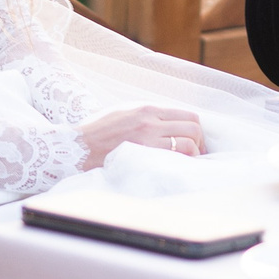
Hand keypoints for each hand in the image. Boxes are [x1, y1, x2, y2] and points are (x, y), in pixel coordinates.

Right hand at [78, 106, 203, 168]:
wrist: (78, 147)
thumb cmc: (99, 132)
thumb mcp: (125, 112)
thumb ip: (148, 115)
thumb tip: (171, 124)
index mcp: (147, 109)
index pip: (187, 115)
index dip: (197, 130)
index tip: (196, 141)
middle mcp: (150, 121)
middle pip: (193, 128)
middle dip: (200, 142)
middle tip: (197, 154)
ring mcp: (147, 140)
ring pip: (188, 144)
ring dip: (193, 155)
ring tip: (188, 163)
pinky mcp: (142, 156)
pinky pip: (172, 159)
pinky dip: (180, 164)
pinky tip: (176, 169)